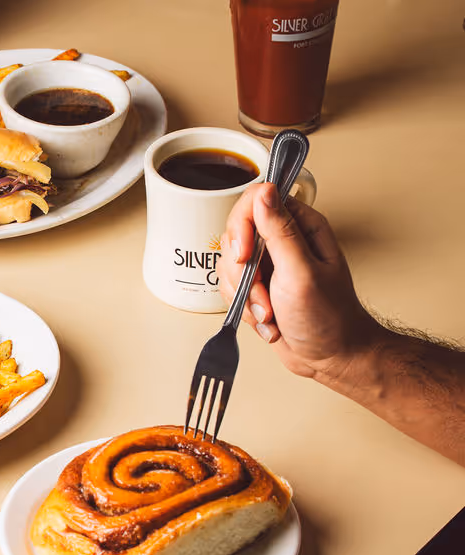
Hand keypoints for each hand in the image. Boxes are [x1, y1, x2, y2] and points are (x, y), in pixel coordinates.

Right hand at [218, 183, 380, 381]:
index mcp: (302, 226)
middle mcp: (284, 240)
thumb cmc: (329, 318)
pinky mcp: (258, 287)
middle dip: (243, 272)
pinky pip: (231, 288)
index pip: (256, 200)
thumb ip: (280, 231)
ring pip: (230, 265)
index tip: (246, 255)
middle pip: (236, 235)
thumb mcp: (302, 272)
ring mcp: (269, 264)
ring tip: (270, 312)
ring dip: (245, 296)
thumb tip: (266, 191)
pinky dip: (244, 309)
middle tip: (262, 290)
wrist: (331, 358)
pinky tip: (267, 319)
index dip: (242, 226)